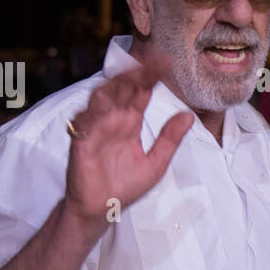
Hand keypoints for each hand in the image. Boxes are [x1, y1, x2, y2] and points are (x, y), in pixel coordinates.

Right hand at [63, 52, 193, 226]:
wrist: (100, 209)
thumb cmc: (125, 186)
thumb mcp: (156, 163)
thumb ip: (169, 139)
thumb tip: (188, 116)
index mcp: (130, 122)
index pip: (140, 92)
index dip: (150, 76)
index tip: (165, 62)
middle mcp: (113, 120)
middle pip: (122, 89)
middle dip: (134, 73)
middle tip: (149, 60)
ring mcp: (96, 129)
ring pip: (102, 99)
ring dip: (115, 87)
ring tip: (130, 76)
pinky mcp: (82, 143)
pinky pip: (85, 124)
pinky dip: (93, 114)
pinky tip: (104, 107)